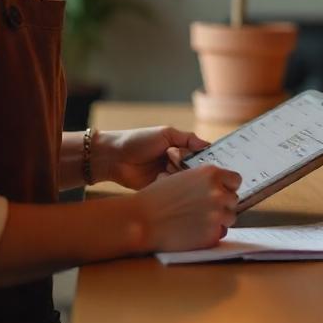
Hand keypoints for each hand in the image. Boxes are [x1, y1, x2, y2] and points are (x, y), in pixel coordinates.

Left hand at [93, 127, 209, 189]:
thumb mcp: (165, 133)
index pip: (200, 155)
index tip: (206, 160)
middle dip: (186, 164)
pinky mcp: (160, 188)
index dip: (204, 157)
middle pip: (194, 169)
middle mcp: (177, 163)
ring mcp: (168, 176)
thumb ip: (188, 138)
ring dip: (176, 173)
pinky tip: (158, 176)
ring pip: (185, 180)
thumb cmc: (138, 140)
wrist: (114, 157)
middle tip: (171, 158)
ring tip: (163, 165)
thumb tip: (208, 144)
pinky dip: (168, 183)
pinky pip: (173, 189)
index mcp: (180, 148)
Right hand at [134, 165, 241, 251]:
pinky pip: (220, 234)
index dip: (227, 187)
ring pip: (230, 218)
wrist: (141, 220)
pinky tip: (193, 232)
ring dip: (218, 220)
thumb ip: (202, 181)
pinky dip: (210, 234)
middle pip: (233, 200)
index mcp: (211, 174)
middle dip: (222, 204)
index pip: (236, 180)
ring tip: (197, 221)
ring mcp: (217, 214)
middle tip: (204, 209)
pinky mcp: (213, 234)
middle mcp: (218, 192)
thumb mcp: (181, 177)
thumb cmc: (156, 197)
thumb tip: (217, 187)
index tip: (221, 192)